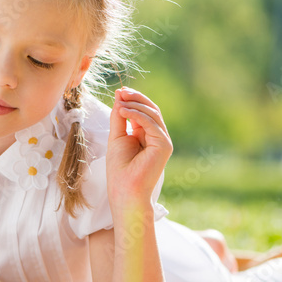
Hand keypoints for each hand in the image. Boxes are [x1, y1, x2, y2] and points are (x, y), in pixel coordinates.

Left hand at [107, 87, 172, 206]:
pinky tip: (123, 111)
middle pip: (151, 109)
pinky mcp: (164, 146)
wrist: (125, 190)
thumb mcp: (117, 136)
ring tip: (120, 101)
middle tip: (121, 91)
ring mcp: (163, 141)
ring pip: (153, 114)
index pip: (144, 111)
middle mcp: (157, 137)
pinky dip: (137, 115)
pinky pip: (151, 124)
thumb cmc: (120, 169)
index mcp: (146, 135)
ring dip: (135, 105)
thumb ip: (119, 117)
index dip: (133, 99)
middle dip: (136, 98)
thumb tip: (119, 95)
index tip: (119, 91)